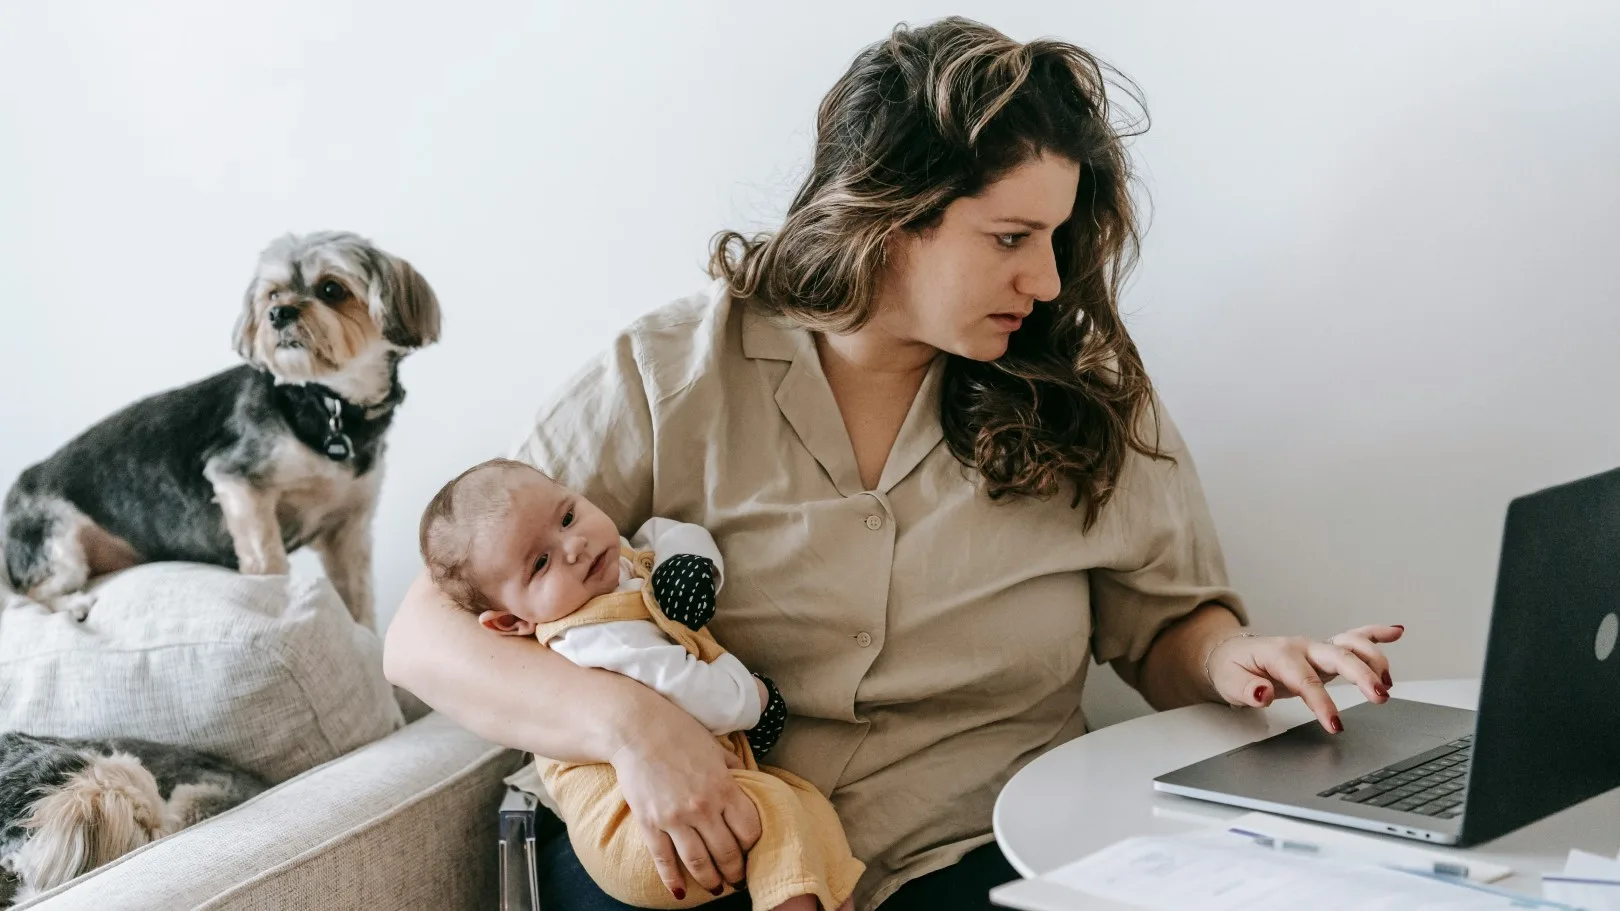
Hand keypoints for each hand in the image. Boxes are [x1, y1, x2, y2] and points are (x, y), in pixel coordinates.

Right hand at [611, 703, 760, 897]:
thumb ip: (734, 768)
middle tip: (738, 879)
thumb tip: (750, 781)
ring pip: (699, 863)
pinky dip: (673, 880)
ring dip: (711, 881)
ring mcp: (675, 818)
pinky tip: (680, 892)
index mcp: (724, 787)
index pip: (749, 830)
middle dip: (735, 871)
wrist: (635, 728)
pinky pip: (664, 860)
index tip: (752, 851)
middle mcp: (703, 807)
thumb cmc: (678, 733)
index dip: (753, 846)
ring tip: (717, 888)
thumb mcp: (715, 747)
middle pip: (727, 852)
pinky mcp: (650, 824)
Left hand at [1205, 624, 1404, 732]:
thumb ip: (1247, 689)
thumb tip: (1263, 694)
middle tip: (1380, 697)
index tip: (1336, 724)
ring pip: (1351, 644)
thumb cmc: (1232, 668)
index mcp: (1280, 655)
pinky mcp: (1325, 652)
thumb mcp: (1230, 682)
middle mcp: (1303, 648)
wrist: (1230, 653)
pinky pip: (1354, 637)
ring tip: (1388, 683)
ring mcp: (1316, 648)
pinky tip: (1397, 632)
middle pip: (1338, 656)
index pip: (1306, 680)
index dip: (1323, 702)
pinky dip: (1376, 633)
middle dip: (1362, 675)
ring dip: (1374, 659)